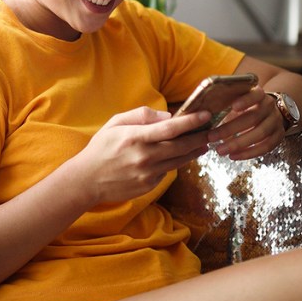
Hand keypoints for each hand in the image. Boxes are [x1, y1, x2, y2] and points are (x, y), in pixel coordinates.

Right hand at [71, 106, 211, 205]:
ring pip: (179, 160)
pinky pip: (167, 171)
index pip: (170, 128)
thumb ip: (141, 116)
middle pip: (181, 146)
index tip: (206, 115)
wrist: (87, 180)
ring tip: (204, 143)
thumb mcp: (115, 123)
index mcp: (135, 137)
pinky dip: (175, 162)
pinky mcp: (149, 185)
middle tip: (214, 131)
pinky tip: (179, 156)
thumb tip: (168, 116)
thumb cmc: (101, 147)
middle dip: (200, 137)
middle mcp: (144, 156)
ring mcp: (148, 173)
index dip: (191, 122)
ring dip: (194, 151)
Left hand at [207, 87, 284, 159]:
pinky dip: (249, 153)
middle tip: (212, 137)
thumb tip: (201, 114)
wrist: (269, 111)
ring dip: (238, 144)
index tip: (233, 106)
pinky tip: (233, 156)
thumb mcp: (236, 100)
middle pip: (253, 118)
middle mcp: (270, 107)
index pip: (255, 95)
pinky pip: (266, 147)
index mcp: (259, 94)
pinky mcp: (279, 136)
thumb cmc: (245, 105)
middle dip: (231, 129)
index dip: (246, 100)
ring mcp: (276, 122)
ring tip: (220, 150)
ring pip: (260, 134)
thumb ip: (224, 103)